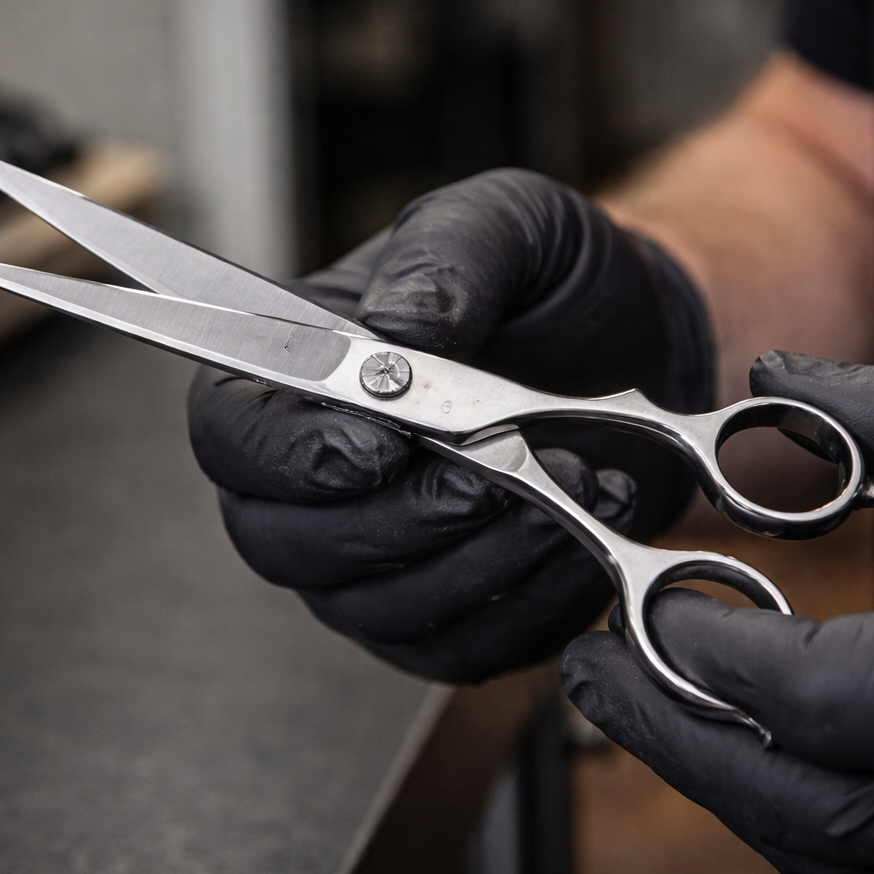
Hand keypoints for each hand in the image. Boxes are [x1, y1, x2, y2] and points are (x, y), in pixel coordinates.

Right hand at [188, 169, 714, 680]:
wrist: (643, 344)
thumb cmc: (553, 281)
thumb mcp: (511, 224)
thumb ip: (446, 260)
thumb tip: (399, 333)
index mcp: (290, 378)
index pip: (230, 439)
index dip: (288, 458)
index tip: (379, 447)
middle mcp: (311, 486)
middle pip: (285, 547)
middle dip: (398, 519)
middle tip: (492, 473)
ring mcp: (374, 563)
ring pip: (377, 608)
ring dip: (479, 557)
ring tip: (573, 484)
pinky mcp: (448, 618)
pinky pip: (463, 649)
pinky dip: (533, 600)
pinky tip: (588, 532)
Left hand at [563, 352, 873, 873]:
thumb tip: (779, 378)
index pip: (786, 687)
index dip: (695, 639)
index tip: (646, 594)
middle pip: (768, 792)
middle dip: (659, 728)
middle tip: (585, 674)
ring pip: (812, 852)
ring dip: (719, 781)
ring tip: (652, 712)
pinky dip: (803, 825)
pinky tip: (768, 766)